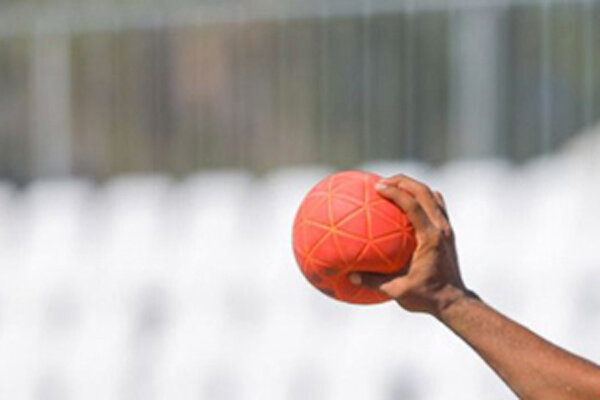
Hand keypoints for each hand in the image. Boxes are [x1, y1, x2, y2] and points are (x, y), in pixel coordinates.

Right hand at [349, 174, 475, 315]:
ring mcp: (446, 228)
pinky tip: (406, 204)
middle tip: (382, 181)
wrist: (455, 302)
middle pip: (424, 192)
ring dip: (414, 187)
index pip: (413, 205)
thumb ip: (374, 282)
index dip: (396, 191)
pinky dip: (421, 199)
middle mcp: (441, 228)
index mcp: (430, 238)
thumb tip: (350, 277)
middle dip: (403, 181)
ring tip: (394, 186)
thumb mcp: (398, 292)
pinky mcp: (447, 232)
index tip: (377, 186)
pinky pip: (435, 206)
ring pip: (432, 195)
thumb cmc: (427, 297)